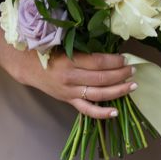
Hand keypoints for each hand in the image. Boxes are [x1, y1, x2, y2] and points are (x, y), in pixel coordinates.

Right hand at [23, 46, 137, 117]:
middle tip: (132, 70)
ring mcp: (70, 92)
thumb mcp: (64, 46)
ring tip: (132, 86)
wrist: (27, 66)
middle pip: (102, 78)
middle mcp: (70, 78)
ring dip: (118, 91)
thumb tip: (109, 52)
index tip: (125, 58)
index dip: (114, 61)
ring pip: (99, 94)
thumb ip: (84, 50)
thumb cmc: (47, 52)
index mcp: (69, 60)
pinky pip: (87, 110)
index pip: (98, 62)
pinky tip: (116, 112)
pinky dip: (102, 113)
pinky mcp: (68, 101)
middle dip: (121, 74)